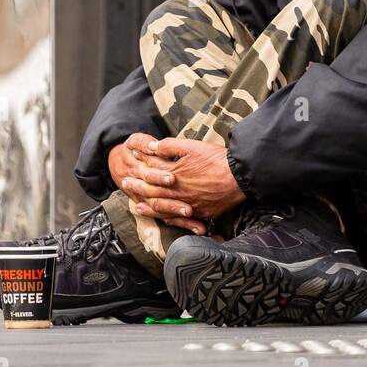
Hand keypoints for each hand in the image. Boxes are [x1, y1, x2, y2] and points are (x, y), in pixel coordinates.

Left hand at [112, 135, 246, 227]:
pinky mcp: (201, 212)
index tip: (130, 163)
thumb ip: (171, 146)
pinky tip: (162, 218)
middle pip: (152, 190)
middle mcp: (179, 191)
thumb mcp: (193, 146)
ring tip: (137, 206)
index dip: (140, 165)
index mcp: (175, 172)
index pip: (152, 170)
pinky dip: (168, 219)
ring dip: (148, 207)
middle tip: (125, 185)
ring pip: (163, 207)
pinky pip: (180, 219)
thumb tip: (153, 146)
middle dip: (137, 187)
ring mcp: (189, 204)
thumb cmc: (218, 159)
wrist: (241, 176)